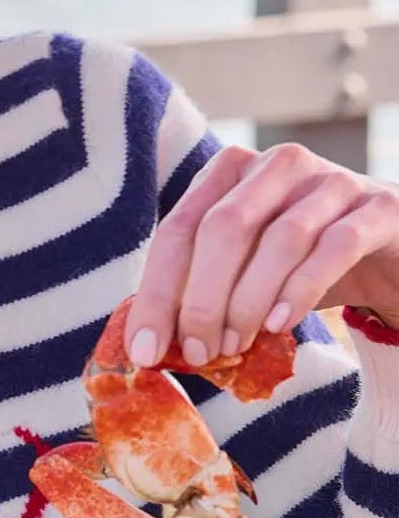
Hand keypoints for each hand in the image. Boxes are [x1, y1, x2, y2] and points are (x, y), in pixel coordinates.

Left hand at [124, 142, 398, 367]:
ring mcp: (333, 181)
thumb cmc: (306, 264)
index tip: (144, 349)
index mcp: (233, 171)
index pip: (179, 228)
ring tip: (235, 345)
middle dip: (202, 299)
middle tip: (197, 352)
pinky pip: (334, 247)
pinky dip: (301, 289)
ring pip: (279, 239)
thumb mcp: (248, 271)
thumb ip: (204, 290)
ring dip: (249, 301)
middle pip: (223, 228)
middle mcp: (279, 165)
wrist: (393, 254)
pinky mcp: (379, 208)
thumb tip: (150, 342)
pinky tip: (281, 326)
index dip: (157, 292)